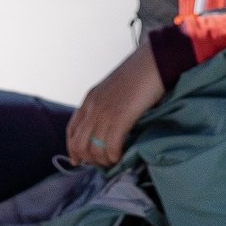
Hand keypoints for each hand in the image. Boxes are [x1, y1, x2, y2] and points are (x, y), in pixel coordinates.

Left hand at [64, 42, 167, 166]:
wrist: (153, 61)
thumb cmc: (140, 74)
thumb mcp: (113, 89)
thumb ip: (106, 104)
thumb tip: (109, 125)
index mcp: (90, 99)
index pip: (72, 130)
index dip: (73, 148)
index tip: (78, 160)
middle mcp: (93, 107)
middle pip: (79, 144)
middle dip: (88, 159)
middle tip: (102, 164)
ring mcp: (105, 113)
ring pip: (93, 149)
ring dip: (103, 161)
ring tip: (113, 161)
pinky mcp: (120, 118)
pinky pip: (110, 147)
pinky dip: (114, 156)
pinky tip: (120, 156)